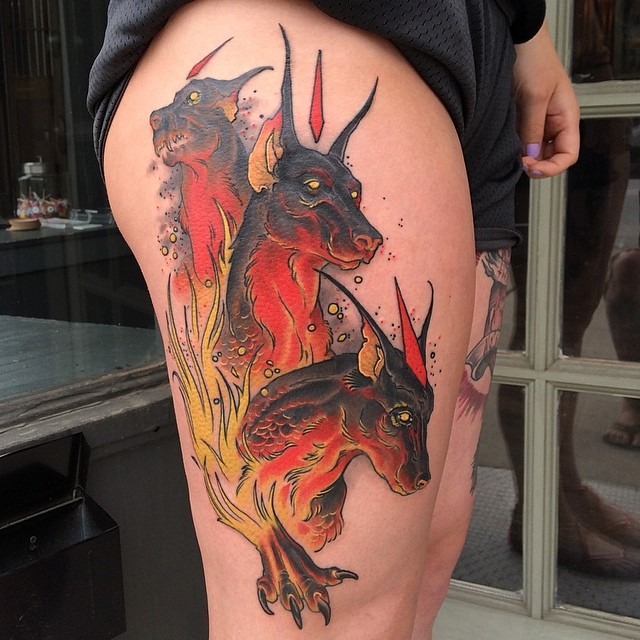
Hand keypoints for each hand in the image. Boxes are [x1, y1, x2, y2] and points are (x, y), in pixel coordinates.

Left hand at [513, 21, 579, 177]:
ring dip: (522, 158)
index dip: (553, 168)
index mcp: (567, 118)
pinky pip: (520, 142)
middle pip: (550, 158)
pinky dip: (514, 149)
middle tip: (517, 162)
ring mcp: (538, 123)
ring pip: (534, 153)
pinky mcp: (522, 120)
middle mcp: (554, 124)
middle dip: (535, 165)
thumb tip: (531, 157)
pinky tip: (504, 147)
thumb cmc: (534, 61)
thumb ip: (533, 128)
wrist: (518, 43)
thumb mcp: (535, 96)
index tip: (532, 168)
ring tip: (508, 154)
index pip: (569, 155)